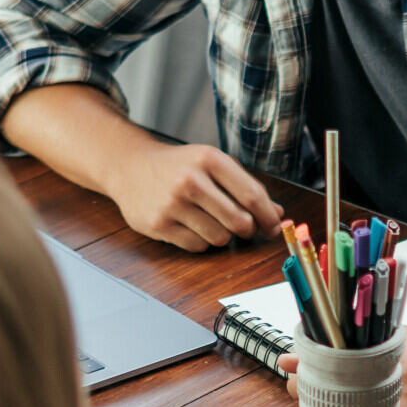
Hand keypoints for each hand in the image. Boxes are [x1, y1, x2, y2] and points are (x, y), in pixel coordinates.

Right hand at [101, 142, 282, 251]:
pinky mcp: (159, 224)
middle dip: (248, 229)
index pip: (252, 195)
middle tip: (244, 227)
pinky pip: (197, 247)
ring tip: (211, 221)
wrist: (129, 167)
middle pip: (240, 222)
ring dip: (222, 236)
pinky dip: (201, 242)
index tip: (274, 227)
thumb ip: (244, 186)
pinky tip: (192, 226)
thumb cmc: (178, 166)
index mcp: (209, 159)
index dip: (269, 217)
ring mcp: (172, 204)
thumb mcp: (211, 164)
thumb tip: (277, 213)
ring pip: (219, 238)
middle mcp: (190, 180)